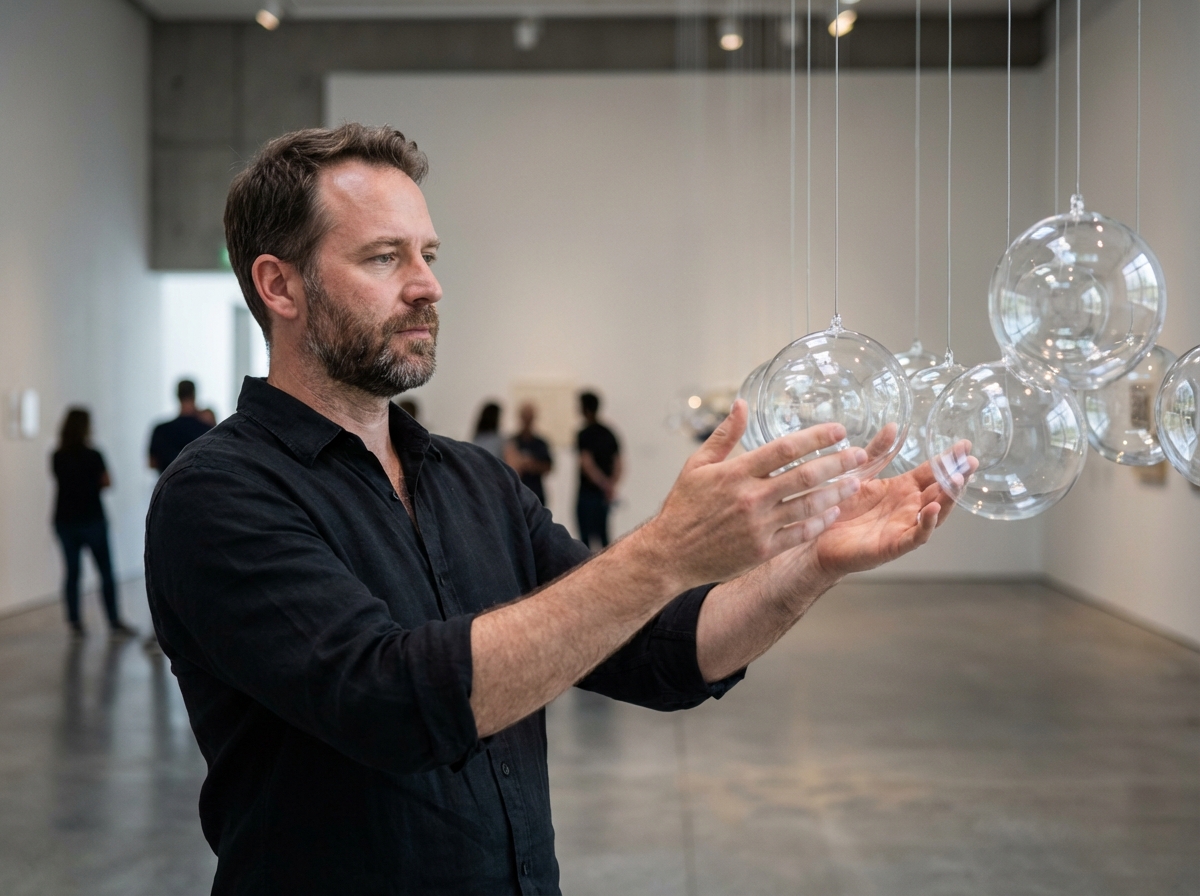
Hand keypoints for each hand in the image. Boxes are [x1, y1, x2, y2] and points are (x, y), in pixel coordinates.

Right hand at [642, 401, 869, 588]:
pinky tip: (833, 513)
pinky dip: (819, 522)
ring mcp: (758, 525)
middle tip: (860, 455)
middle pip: (804, 475)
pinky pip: (799, 533)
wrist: (671, 554)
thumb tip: (742, 404)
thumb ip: (725, 435)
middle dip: (837, 463)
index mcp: (736, 472)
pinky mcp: (762, 550)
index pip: (785, 448)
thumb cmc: (684, 507)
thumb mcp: (697, 465)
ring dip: (836, 493)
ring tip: (855, 483)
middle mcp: (750, 497)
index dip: (816, 437)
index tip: (839, 431)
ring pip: (808, 505)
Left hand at [798, 440, 977, 581]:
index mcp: (903, 489)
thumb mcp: (860, 474)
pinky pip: (916, 536)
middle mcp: (908, 507)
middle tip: (970, 462)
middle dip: (957, 477)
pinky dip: (926, 524)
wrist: (817, 539)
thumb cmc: (840, 509)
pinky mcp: (893, 546)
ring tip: (958, 481)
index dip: (948, 460)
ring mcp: (903, 527)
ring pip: (935, 513)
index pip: (932, 472)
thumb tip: (893, 426)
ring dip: (948, 499)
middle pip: (940, 491)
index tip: (965, 445)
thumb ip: (877, 452)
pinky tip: (932, 510)